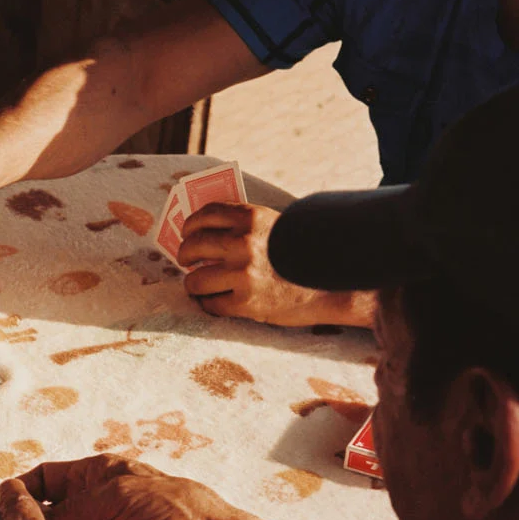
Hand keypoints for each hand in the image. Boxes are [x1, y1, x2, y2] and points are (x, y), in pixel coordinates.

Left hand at [178, 203, 371, 326]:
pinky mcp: (245, 303)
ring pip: (194, 280)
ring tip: (202, 286)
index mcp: (252, 219)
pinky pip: (209, 304)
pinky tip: (218, 301)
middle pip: (192, 246)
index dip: (189, 226)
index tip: (186, 234)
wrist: (333, 287)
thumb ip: (244, 225)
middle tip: (188, 262)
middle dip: (185, 256)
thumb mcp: (277, 228)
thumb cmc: (302, 256)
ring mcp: (242, 274)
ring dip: (194, 284)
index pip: (204, 215)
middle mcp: (243, 243)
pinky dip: (209, 304)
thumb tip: (203, 231)